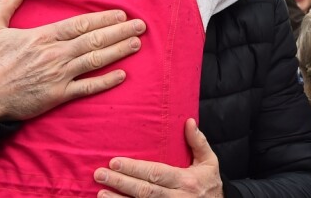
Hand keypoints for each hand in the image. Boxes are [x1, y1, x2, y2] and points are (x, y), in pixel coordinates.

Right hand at [0, 0, 145, 120]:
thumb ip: (6, 6)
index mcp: (43, 36)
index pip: (80, 24)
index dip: (103, 19)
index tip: (120, 14)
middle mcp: (56, 54)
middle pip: (94, 40)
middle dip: (119, 32)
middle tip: (140, 26)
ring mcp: (59, 75)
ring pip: (95, 61)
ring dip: (118, 51)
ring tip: (136, 44)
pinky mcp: (58, 95)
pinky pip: (86, 88)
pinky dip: (105, 82)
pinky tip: (121, 75)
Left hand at [94, 118, 222, 196]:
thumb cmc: (210, 185)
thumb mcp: (210, 163)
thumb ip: (198, 142)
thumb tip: (188, 121)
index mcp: (186, 181)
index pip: (156, 173)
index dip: (135, 169)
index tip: (115, 161)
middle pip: (144, 192)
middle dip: (120, 183)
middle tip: (100, 174)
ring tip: (100, 194)